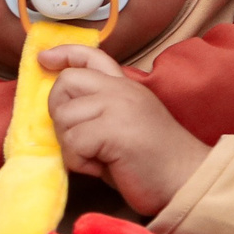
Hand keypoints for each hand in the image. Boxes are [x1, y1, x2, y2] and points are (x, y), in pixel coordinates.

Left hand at [41, 46, 211, 215]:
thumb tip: (59, 111)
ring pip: (64, 117)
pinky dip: (80, 161)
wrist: (188, 180)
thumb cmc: (152, 162)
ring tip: (99, 157)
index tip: (44, 60)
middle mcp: (121, 90)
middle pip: (65, 83)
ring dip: (72, 145)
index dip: (63, 53)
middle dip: (60, 113)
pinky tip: (102, 167)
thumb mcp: (124, 123)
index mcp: (126, 86)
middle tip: (81, 139)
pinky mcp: (112, 130)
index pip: (90, 56)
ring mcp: (118, 106)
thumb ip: (97, 109)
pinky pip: (73, 142)